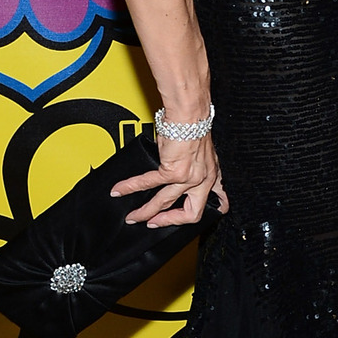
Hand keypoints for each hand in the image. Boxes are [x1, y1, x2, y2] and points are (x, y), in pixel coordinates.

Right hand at [112, 131, 227, 225]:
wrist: (190, 113)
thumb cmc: (193, 124)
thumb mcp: (200, 149)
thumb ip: (192, 163)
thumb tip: (176, 167)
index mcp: (212, 173)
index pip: (217, 201)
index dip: (206, 212)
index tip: (192, 218)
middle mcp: (204, 178)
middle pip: (191, 213)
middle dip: (170, 221)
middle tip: (156, 223)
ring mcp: (189, 177)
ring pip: (164, 202)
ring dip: (146, 212)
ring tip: (133, 217)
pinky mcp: (173, 171)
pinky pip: (148, 183)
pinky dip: (131, 187)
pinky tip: (120, 190)